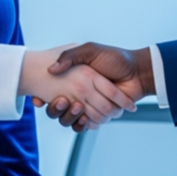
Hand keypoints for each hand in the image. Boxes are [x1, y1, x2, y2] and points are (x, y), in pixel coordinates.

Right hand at [32, 43, 154, 131]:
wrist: (138, 72)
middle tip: (63, 101)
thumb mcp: (90, 50)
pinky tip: (85, 118)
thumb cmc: (115, 58)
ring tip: (77, 107)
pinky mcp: (99, 116)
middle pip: (57, 109)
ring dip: (69, 117)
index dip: (41, 98)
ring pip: (68, 120)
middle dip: (55, 109)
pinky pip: (84, 126)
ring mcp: (88, 106)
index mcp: (73, 79)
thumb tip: (51, 69)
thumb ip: (70, 56)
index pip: (50, 91)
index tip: (38, 99)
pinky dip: (83, 125)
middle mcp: (78, 93)